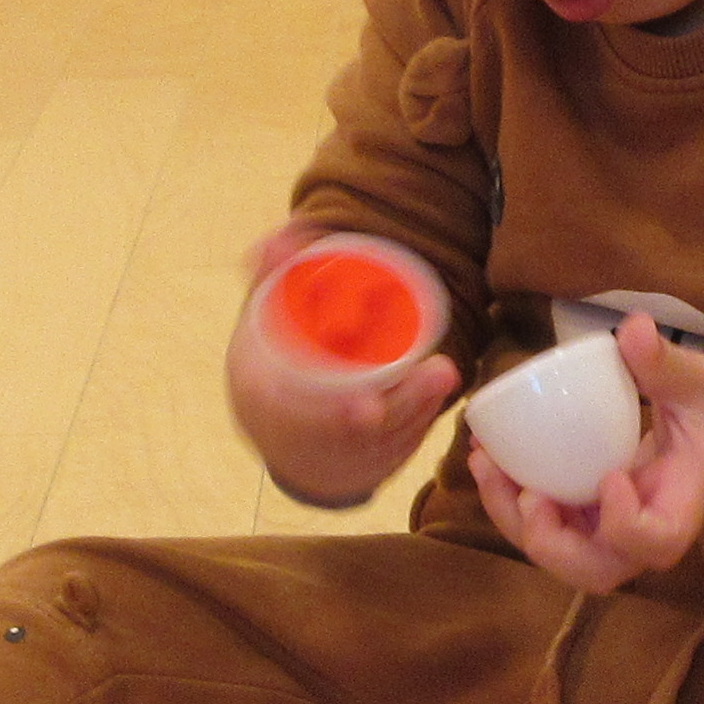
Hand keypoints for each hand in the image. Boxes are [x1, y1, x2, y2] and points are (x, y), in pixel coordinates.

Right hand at [230, 227, 461, 508]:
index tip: (368, 406)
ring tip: (443, 373)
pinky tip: (438, 393)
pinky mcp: (366, 468)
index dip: (335, 419)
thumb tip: (284, 236)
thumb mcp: (260, 325)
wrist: (278, 434)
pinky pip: (395, 448)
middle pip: (356, 435)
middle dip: (399, 407)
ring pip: (384, 441)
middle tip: (438, 371)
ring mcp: (336, 460)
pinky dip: (418, 422)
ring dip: (419, 409)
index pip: (299, 422)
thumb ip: (272, 279)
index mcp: (266, 408)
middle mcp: (301, 442)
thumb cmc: (269, 369)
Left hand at [470, 313, 703, 591]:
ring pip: (561, 558)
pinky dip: (511, 501)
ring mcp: (613, 537)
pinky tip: (489, 458)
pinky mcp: (591, 524)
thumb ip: (668, 364)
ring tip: (485, 464)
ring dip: (515, 521)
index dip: (625, 524)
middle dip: (549, 542)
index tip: (611, 476)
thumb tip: (631, 326)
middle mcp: (644, 538)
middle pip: (596, 572)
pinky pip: (547, 530)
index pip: (657, 542)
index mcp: (684, 509)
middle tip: (527, 492)